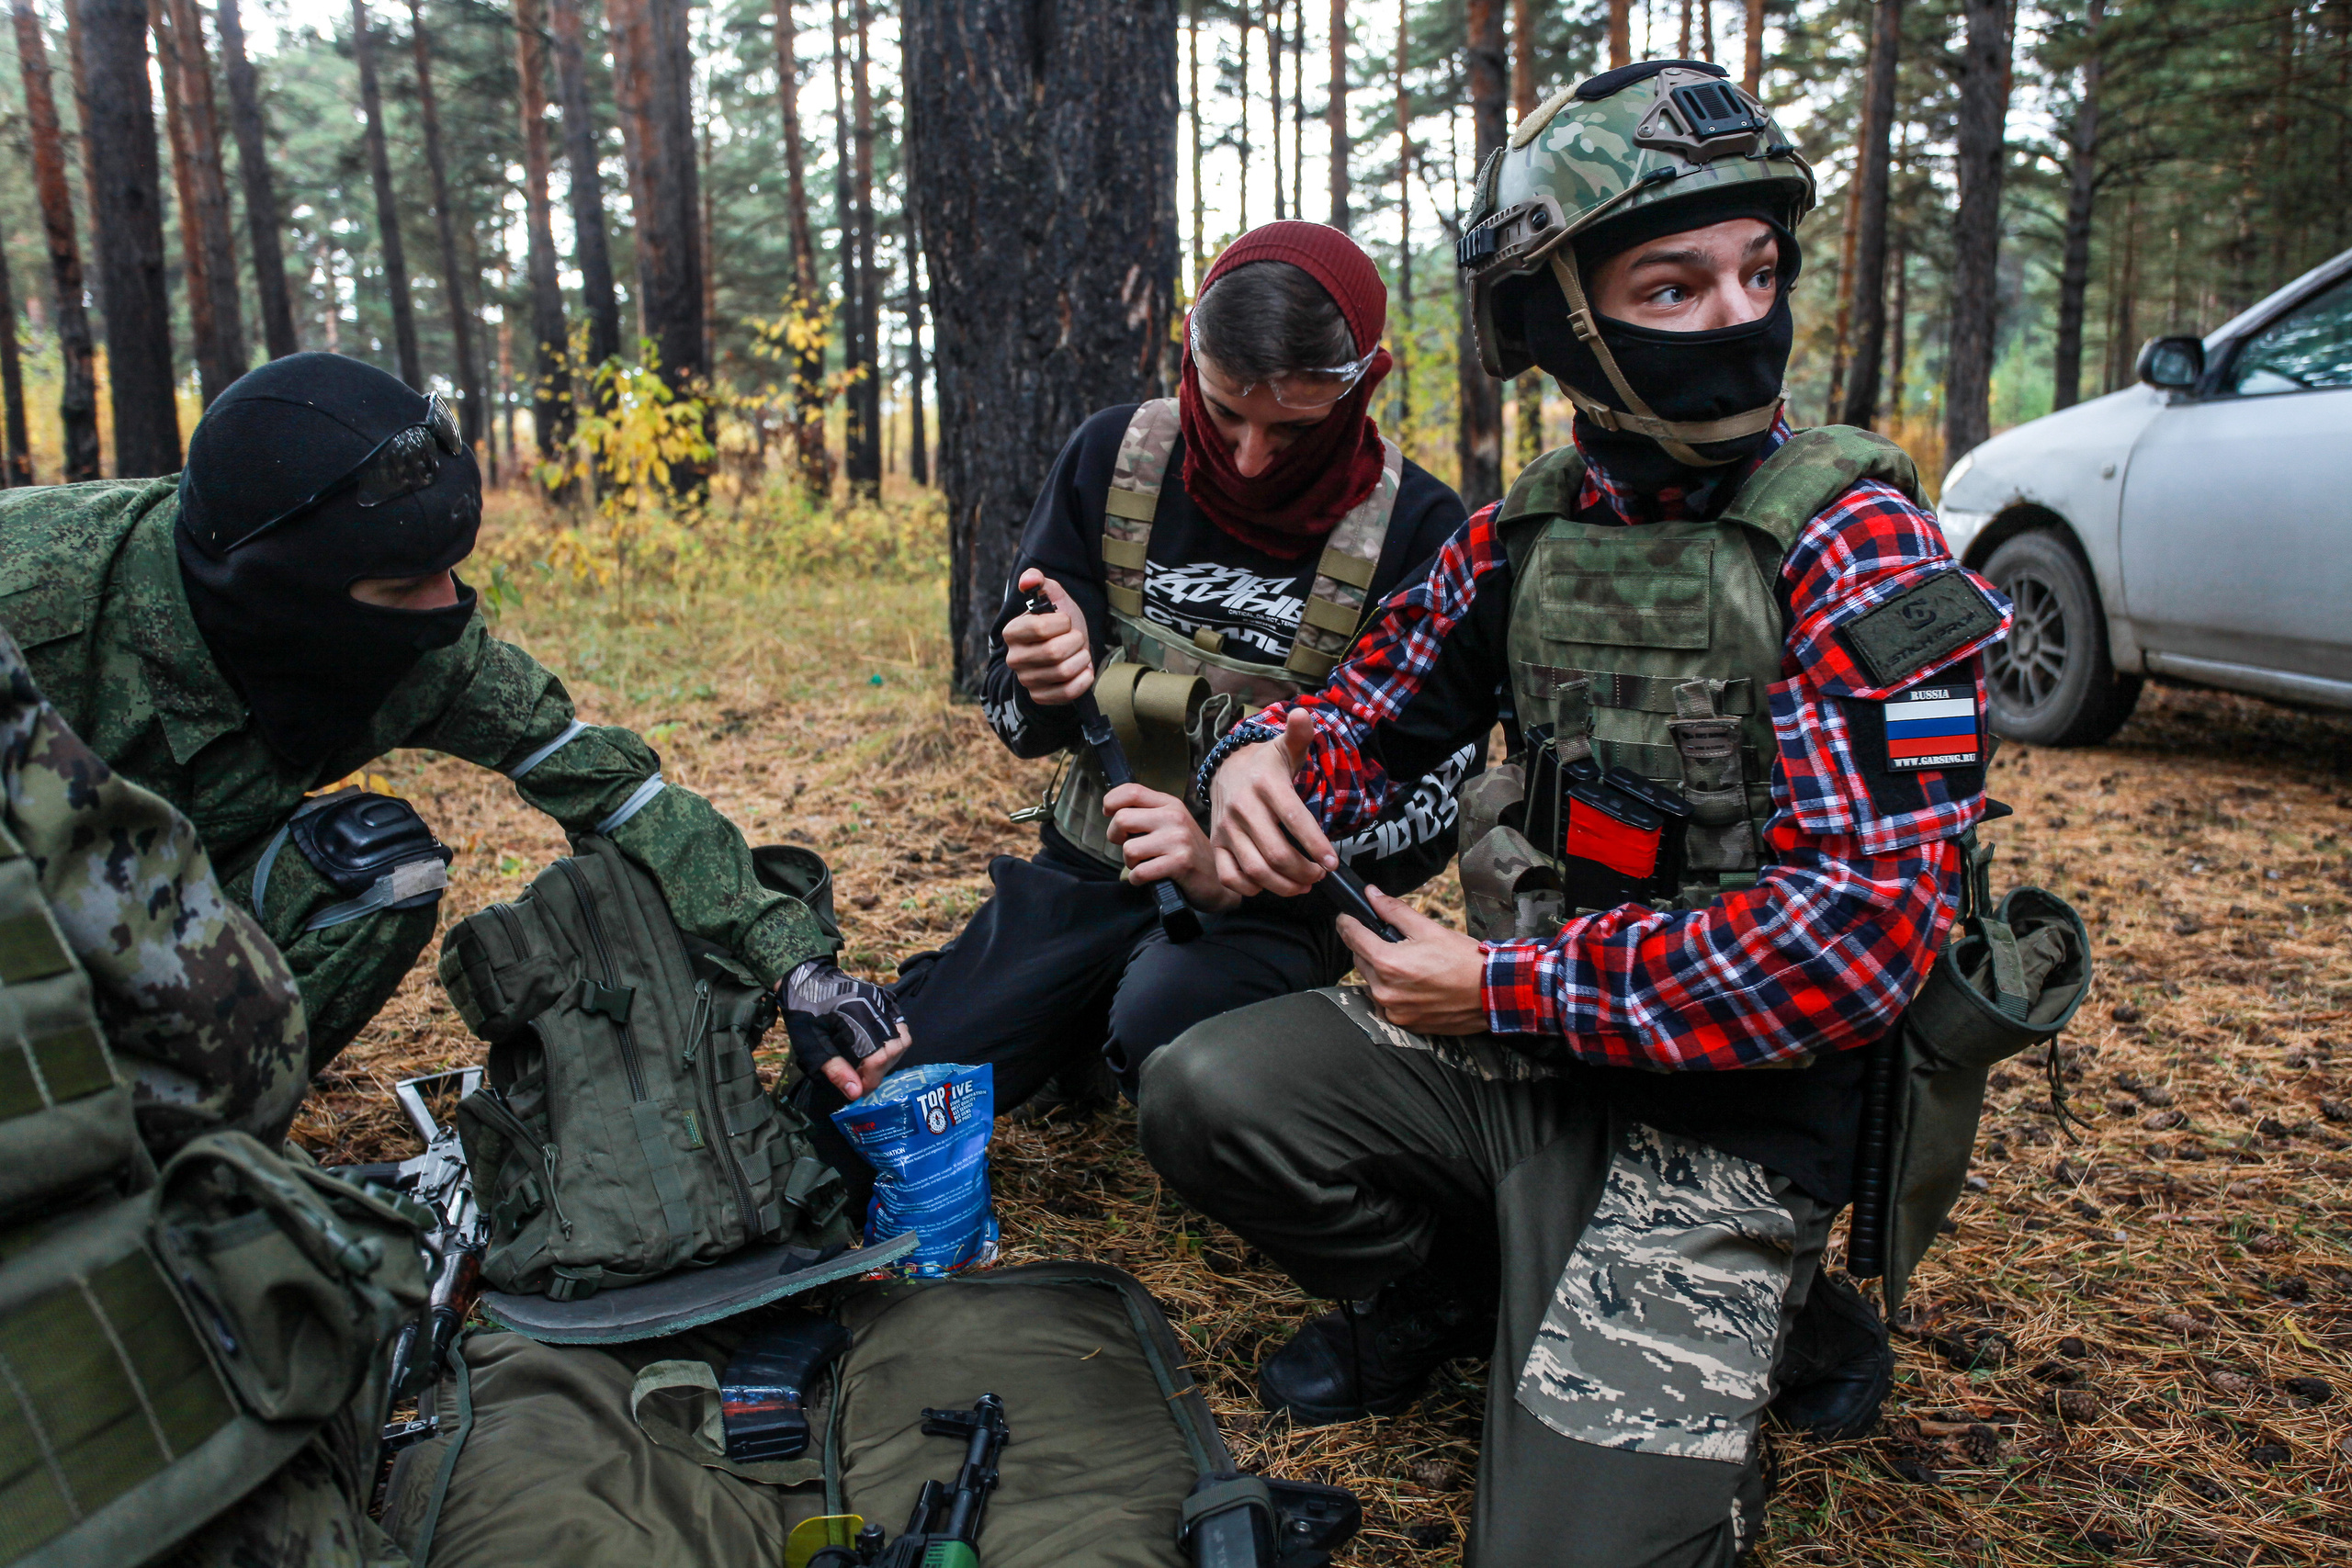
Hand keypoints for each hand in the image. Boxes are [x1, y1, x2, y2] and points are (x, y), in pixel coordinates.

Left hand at [782, 960, 912, 1100]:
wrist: (805, 981)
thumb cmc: (803, 1015)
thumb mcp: (811, 1046)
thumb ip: (835, 1070)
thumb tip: (856, 1094)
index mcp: (856, 1018)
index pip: (878, 1058)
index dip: (870, 1080)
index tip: (858, 1091)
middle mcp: (876, 1007)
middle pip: (895, 1049)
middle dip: (879, 1070)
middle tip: (860, 1079)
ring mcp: (883, 1000)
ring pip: (903, 1037)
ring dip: (889, 1057)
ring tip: (867, 1065)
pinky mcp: (884, 999)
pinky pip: (900, 1025)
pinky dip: (892, 1042)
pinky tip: (873, 1049)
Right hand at [1004, 568, 1094, 704]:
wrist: (1068, 648)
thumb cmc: (1060, 622)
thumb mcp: (1053, 597)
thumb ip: (1039, 581)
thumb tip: (1028, 579)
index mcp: (1012, 631)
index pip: (1040, 629)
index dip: (1062, 623)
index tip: (1065, 622)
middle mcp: (1014, 658)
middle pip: (1054, 653)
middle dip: (1075, 641)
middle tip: (1076, 638)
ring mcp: (1026, 680)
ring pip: (1063, 672)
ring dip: (1081, 659)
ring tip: (1079, 653)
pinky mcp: (1040, 696)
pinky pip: (1067, 693)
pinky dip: (1083, 680)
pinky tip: (1083, 670)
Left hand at [1105, 783, 1241, 911]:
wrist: (1216, 879)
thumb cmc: (1188, 852)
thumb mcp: (1173, 824)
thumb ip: (1148, 814)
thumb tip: (1113, 812)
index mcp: (1170, 804)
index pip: (1131, 791)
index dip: (1111, 800)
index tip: (1108, 813)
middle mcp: (1174, 817)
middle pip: (1122, 819)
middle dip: (1116, 837)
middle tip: (1128, 846)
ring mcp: (1178, 839)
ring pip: (1129, 849)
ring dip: (1130, 863)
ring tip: (1144, 864)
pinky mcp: (1180, 862)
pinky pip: (1140, 872)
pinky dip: (1137, 879)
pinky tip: (1147, 878)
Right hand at [1209, 709, 1333, 898]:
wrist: (1226, 769)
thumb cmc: (1266, 765)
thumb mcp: (1284, 748)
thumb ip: (1299, 735)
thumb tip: (1304, 714)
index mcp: (1265, 784)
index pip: (1294, 819)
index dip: (1316, 845)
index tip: (1332, 862)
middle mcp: (1242, 808)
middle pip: (1277, 853)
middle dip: (1305, 871)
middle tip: (1320, 874)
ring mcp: (1226, 829)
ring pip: (1256, 870)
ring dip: (1284, 885)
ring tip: (1303, 884)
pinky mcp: (1216, 844)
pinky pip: (1230, 876)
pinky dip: (1251, 889)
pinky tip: (1269, 885)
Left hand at [1339, 887, 1489, 1034]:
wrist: (1492, 994)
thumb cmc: (1464, 960)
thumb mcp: (1429, 929)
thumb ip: (1394, 911)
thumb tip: (1371, 894)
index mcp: (1388, 963)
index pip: (1352, 937)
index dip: (1347, 923)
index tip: (1346, 917)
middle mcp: (1384, 990)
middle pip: (1360, 960)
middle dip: (1368, 947)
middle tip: (1391, 941)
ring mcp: (1393, 1010)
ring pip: (1371, 982)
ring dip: (1380, 970)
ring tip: (1408, 964)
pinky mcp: (1403, 1023)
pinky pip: (1385, 1002)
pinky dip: (1392, 990)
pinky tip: (1413, 983)